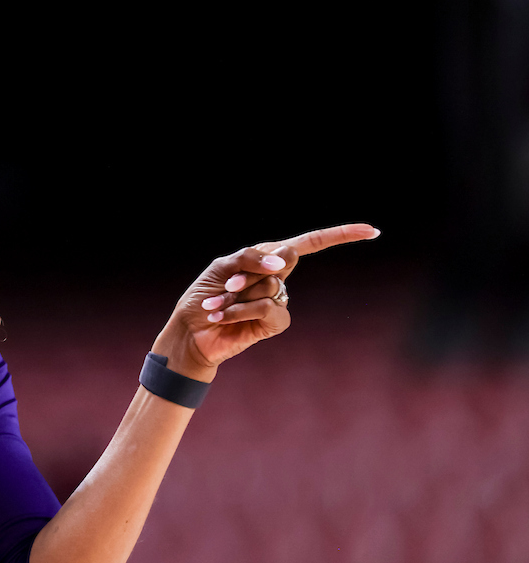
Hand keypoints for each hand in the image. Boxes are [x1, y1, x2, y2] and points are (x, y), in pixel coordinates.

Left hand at [153, 223, 379, 376]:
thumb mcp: (221, 268)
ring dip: (237, 295)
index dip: (341, 235)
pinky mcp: (274, 323)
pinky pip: (268, 309)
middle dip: (250, 269)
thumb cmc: (203, 297)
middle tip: (227, 284)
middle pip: (285, 257)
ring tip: (219, 305)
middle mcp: (277, 276)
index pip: (310, 243)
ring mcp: (278, 300)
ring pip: (272, 285)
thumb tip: (284, 261)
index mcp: (267, 256)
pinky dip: (241, 311)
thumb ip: (250, 259)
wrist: (191, 331)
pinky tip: (224, 317)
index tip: (372, 231)